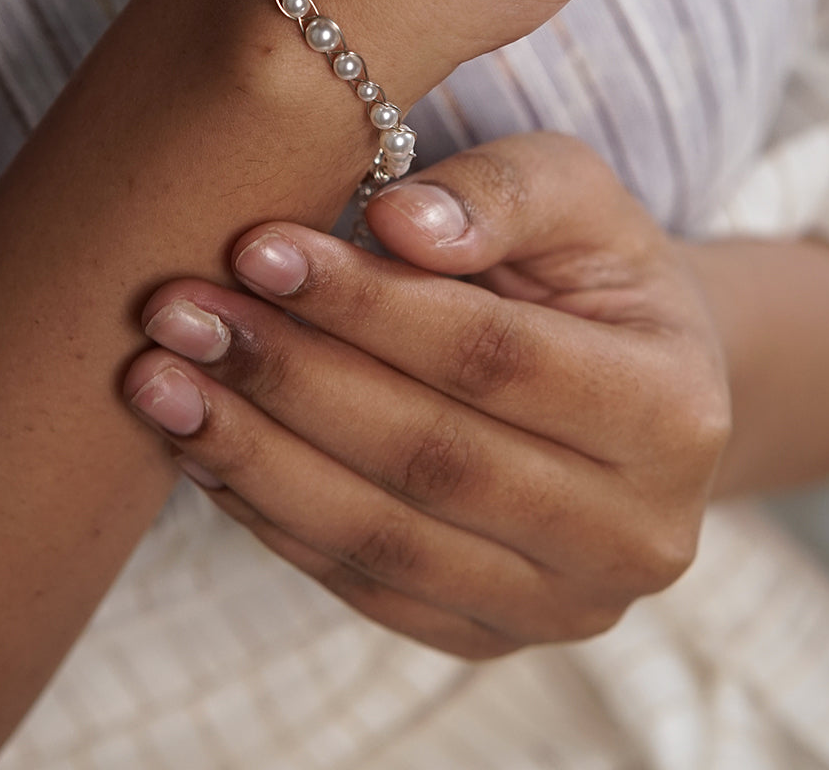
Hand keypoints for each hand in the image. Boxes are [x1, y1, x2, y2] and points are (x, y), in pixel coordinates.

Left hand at [124, 135, 730, 657]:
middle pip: (430, 457)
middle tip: (177, 315)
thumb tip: (399, 225)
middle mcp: (633, 532)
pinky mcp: (487, 636)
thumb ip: (501, 192)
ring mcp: (559, 604)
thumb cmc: (591, 273)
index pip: (494, 358)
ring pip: (381, 537)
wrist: (627, 385)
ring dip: (254, 457)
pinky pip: (360, 582)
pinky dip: (268, 514)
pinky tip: (201, 446)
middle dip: (288, 379)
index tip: (256, 249)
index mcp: (671, 411)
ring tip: (156, 382)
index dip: (368, 306)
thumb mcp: (576, 198)